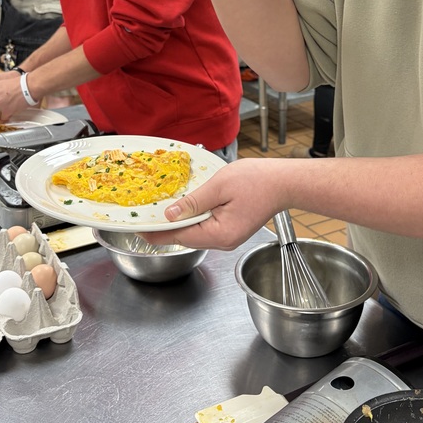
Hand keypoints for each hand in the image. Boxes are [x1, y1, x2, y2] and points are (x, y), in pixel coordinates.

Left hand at [140, 158, 288, 250]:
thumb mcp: (219, 186)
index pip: (180, 237)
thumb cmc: (257, 181)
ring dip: (180, 223)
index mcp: (219, 234)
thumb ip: (193, 202)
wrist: (283, 182)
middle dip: (166, 228)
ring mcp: (229, 238)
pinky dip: (194, 220)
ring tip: (162, 212)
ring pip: (196, 233)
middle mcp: (223, 242)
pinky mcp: (232, 231)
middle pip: (186, 238)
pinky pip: (206, 229)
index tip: (139, 229)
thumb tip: (170, 214)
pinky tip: (187, 209)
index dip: (157, 233)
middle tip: (147, 217)